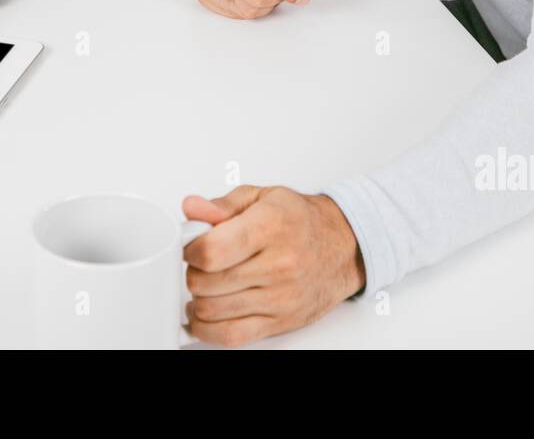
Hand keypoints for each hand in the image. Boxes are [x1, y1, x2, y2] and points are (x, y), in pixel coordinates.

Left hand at [181, 186, 364, 346]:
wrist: (342, 246)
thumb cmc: (301, 221)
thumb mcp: (261, 197)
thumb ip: (222, 205)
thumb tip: (192, 209)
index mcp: (271, 227)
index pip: (213, 251)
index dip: (190, 250)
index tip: (192, 246)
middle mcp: (279, 265)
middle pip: (207, 282)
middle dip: (193, 272)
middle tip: (201, 263)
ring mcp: (280, 298)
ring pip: (213, 311)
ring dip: (198, 299)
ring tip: (206, 284)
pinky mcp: (281, 322)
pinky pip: (231, 336)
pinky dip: (207, 329)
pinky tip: (205, 314)